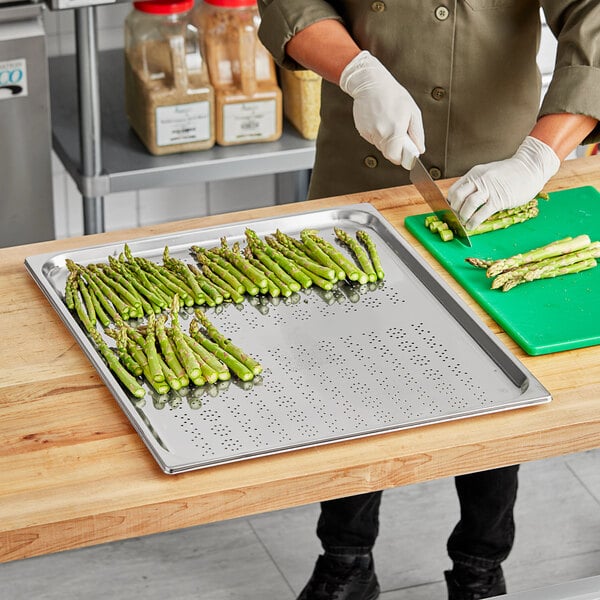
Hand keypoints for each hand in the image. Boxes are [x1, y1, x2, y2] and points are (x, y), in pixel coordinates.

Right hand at [339, 50, 424, 169]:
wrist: (370, 83)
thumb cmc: (393, 94)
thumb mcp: (413, 111)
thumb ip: (417, 133)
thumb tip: (420, 149)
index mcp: (394, 130)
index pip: (396, 157)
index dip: (402, 158)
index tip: (406, 154)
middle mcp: (380, 134)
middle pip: (388, 153)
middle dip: (395, 147)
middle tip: (399, 132)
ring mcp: (369, 133)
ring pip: (380, 146)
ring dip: (387, 139)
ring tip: (388, 121)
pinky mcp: (362, 131)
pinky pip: (373, 139)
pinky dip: (378, 134)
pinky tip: (380, 120)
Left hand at [448, 136, 560, 229]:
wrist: (531, 167)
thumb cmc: (511, 172)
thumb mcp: (488, 173)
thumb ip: (477, 183)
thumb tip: (466, 198)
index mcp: (474, 174)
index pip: (454, 189)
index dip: (451, 202)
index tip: (453, 209)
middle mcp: (479, 180)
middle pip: (457, 197)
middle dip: (454, 210)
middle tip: (457, 217)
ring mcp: (489, 189)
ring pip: (468, 204)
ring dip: (463, 217)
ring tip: (464, 223)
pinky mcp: (499, 199)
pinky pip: (482, 213)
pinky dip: (474, 222)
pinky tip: (472, 226)